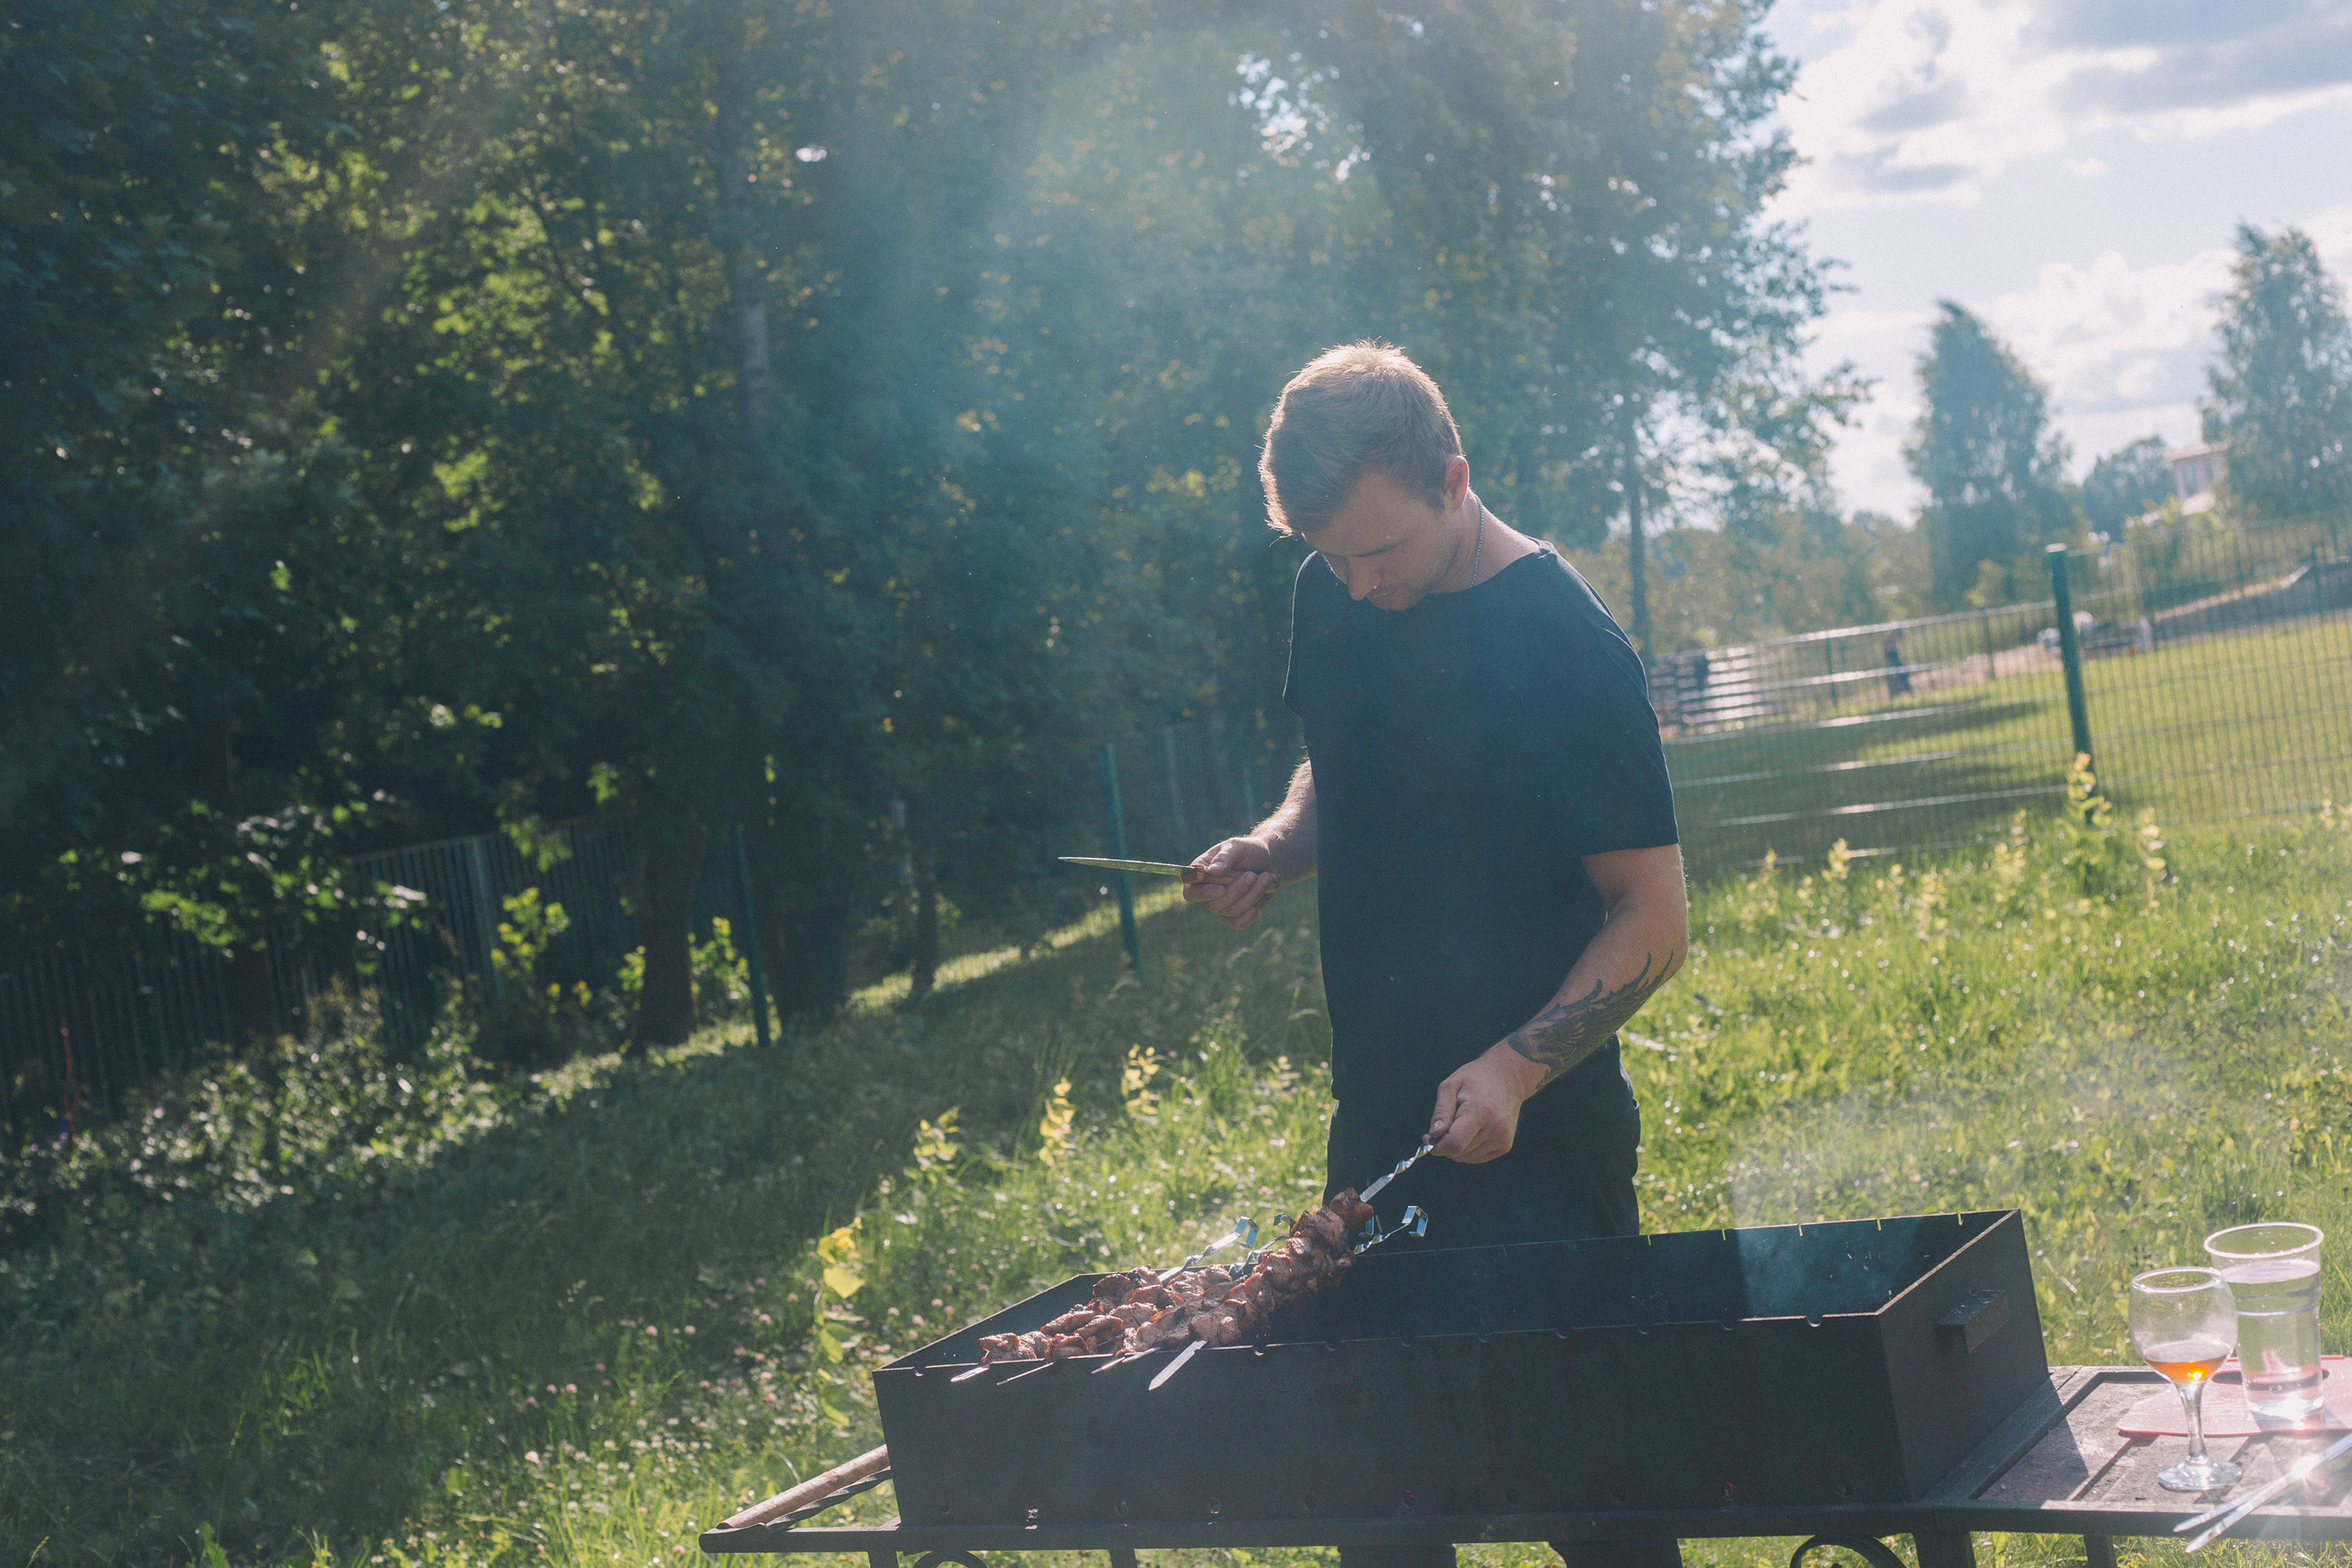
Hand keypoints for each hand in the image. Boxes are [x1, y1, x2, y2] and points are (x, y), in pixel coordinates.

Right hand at [1183, 837, 1279, 928]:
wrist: (1269, 861)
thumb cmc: (1249, 851)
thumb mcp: (1238, 847)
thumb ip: (1225, 857)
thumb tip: (1212, 871)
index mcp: (1201, 873)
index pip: (1191, 891)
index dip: (1204, 894)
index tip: (1222, 889)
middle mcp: (1207, 892)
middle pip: (1213, 905)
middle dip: (1237, 890)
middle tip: (1252, 874)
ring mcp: (1220, 905)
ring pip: (1232, 911)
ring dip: (1252, 895)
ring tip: (1265, 877)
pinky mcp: (1234, 915)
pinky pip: (1239, 922)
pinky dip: (1253, 910)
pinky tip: (1261, 895)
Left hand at [1427, 1045, 1547, 1163]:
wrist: (1508, 1077)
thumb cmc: (1475, 1079)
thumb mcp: (1451, 1085)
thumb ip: (1441, 1111)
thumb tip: (1434, 1134)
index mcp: (1480, 1111)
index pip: (1455, 1144)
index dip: (1437, 1146)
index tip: (1428, 1137)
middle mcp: (1495, 1128)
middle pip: (1459, 1152)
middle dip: (1445, 1144)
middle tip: (1444, 1125)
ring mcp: (1503, 1138)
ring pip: (1466, 1158)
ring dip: (1457, 1146)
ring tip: (1461, 1123)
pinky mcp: (1505, 1145)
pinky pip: (1477, 1157)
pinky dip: (1468, 1149)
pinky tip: (1471, 1130)